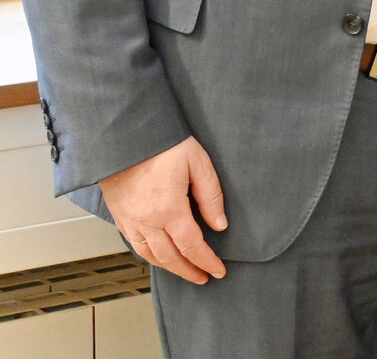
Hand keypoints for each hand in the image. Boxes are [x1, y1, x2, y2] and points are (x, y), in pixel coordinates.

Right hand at [98, 137, 227, 285]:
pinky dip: (150, 256)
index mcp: (169, 209)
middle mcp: (146, 221)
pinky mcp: (119, 217)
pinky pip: (135, 245)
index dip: (206, 261)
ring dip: (169, 267)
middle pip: (170, 257)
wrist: (124, 136)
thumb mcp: (198, 163)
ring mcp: (129, 221)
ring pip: (150, 255)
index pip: (192, 246)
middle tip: (204, 277)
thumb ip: (211, 196)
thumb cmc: (162, 145)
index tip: (218, 271)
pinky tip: (160, 256)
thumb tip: (219, 225)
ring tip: (185, 271)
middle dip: (189, 271)